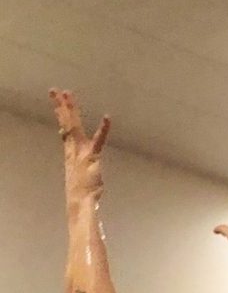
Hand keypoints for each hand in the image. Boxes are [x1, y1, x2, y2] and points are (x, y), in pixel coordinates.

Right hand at [50, 89, 109, 203]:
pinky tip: (107, 118)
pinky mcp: (91, 157)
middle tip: (56, 90)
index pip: (65, 131)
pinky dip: (103, 129)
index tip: (58, 104)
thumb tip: (80, 165)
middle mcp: (73, 150)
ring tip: (68, 94)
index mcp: (70, 153)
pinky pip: (98, 140)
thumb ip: (79, 169)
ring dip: (71, 109)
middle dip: (61, 106)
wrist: (81, 202)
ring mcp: (81, 152)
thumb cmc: (83, 194)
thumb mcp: (79, 177)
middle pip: (66, 124)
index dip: (62, 117)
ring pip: (74, 126)